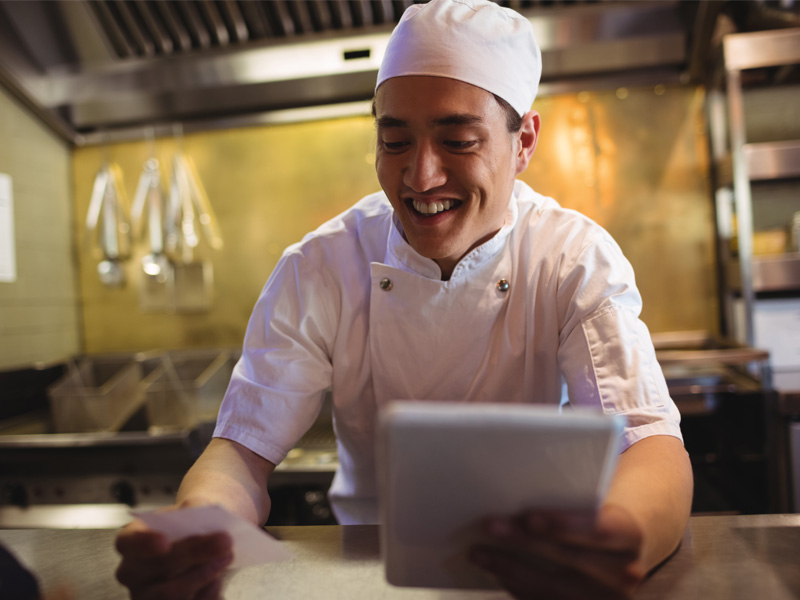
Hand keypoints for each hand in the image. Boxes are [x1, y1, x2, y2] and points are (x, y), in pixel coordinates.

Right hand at [114, 506, 232, 599]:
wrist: (204, 544)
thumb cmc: (191, 526)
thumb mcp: (192, 509)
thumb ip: (194, 507)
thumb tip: (197, 512)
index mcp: (132, 540)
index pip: (129, 542)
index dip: (144, 543)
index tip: (165, 542)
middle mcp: (133, 572)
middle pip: (157, 567)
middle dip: (193, 553)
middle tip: (225, 540)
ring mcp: (146, 596)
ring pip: (170, 595)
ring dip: (203, 575)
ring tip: (227, 557)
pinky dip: (207, 594)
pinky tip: (217, 580)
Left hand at [469, 503, 645, 599]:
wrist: (620, 555)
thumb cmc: (597, 520)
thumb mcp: (595, 506)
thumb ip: (569, 500)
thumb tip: (515, 491)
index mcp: (630, 536)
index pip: (598, 530)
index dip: (563, 524)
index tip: (529, 516)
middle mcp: (625, 573)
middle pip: (569, 558)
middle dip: (526, 542)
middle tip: (491, 527)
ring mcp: (607, 599)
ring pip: (553, 588)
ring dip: (510, 568)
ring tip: (479, 553)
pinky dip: (517, 587)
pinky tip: (497, 571)